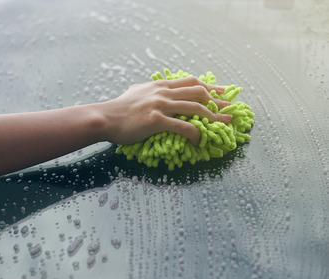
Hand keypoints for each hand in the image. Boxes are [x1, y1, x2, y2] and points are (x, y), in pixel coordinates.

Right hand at [99, 77, 232, 145]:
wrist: (105, 118)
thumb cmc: (118, 108)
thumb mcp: (135, 91)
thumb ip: (147, 89)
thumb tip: (149, 88)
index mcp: (160, 85)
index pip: (191, 82)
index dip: (210, 86)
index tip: (222, 93)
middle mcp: (163, 92)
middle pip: (199, 92)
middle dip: (217, 101)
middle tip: (229, 110)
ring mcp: (161, 105)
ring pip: (196, 108)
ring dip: (213, 117)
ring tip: (222, 125)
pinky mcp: (157, 120)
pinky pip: (184, 126)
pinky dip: (195, 134)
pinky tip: (198, 141)